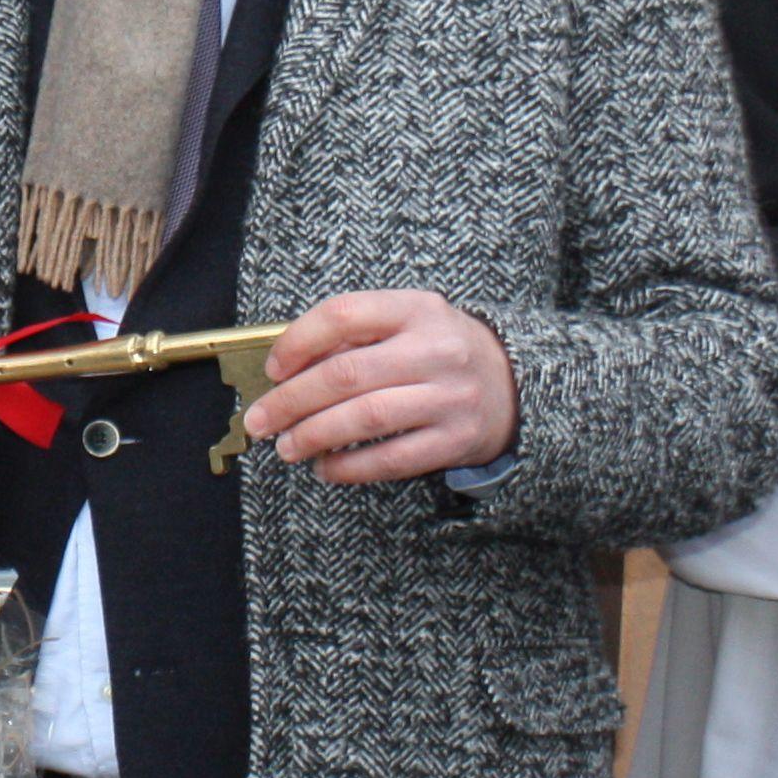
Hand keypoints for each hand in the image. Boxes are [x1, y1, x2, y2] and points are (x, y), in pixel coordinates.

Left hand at [240, 290, 518, 485]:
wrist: (515, 384)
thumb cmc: (441, 351)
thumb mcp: (408, 322)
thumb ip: (356, 334)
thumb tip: (287, 369)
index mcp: (416, 309)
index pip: (344, 314)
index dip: (297, 342)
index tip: (273, 369)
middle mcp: (435, 349)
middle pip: (346, 374)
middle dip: (291, 401)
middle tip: (261, 421)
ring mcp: (448, 396)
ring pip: (365, 418)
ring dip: (314, 436)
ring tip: (286, 447)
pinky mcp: (455, 440)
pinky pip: (391, 459)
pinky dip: (349, 467)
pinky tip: (325, 467)